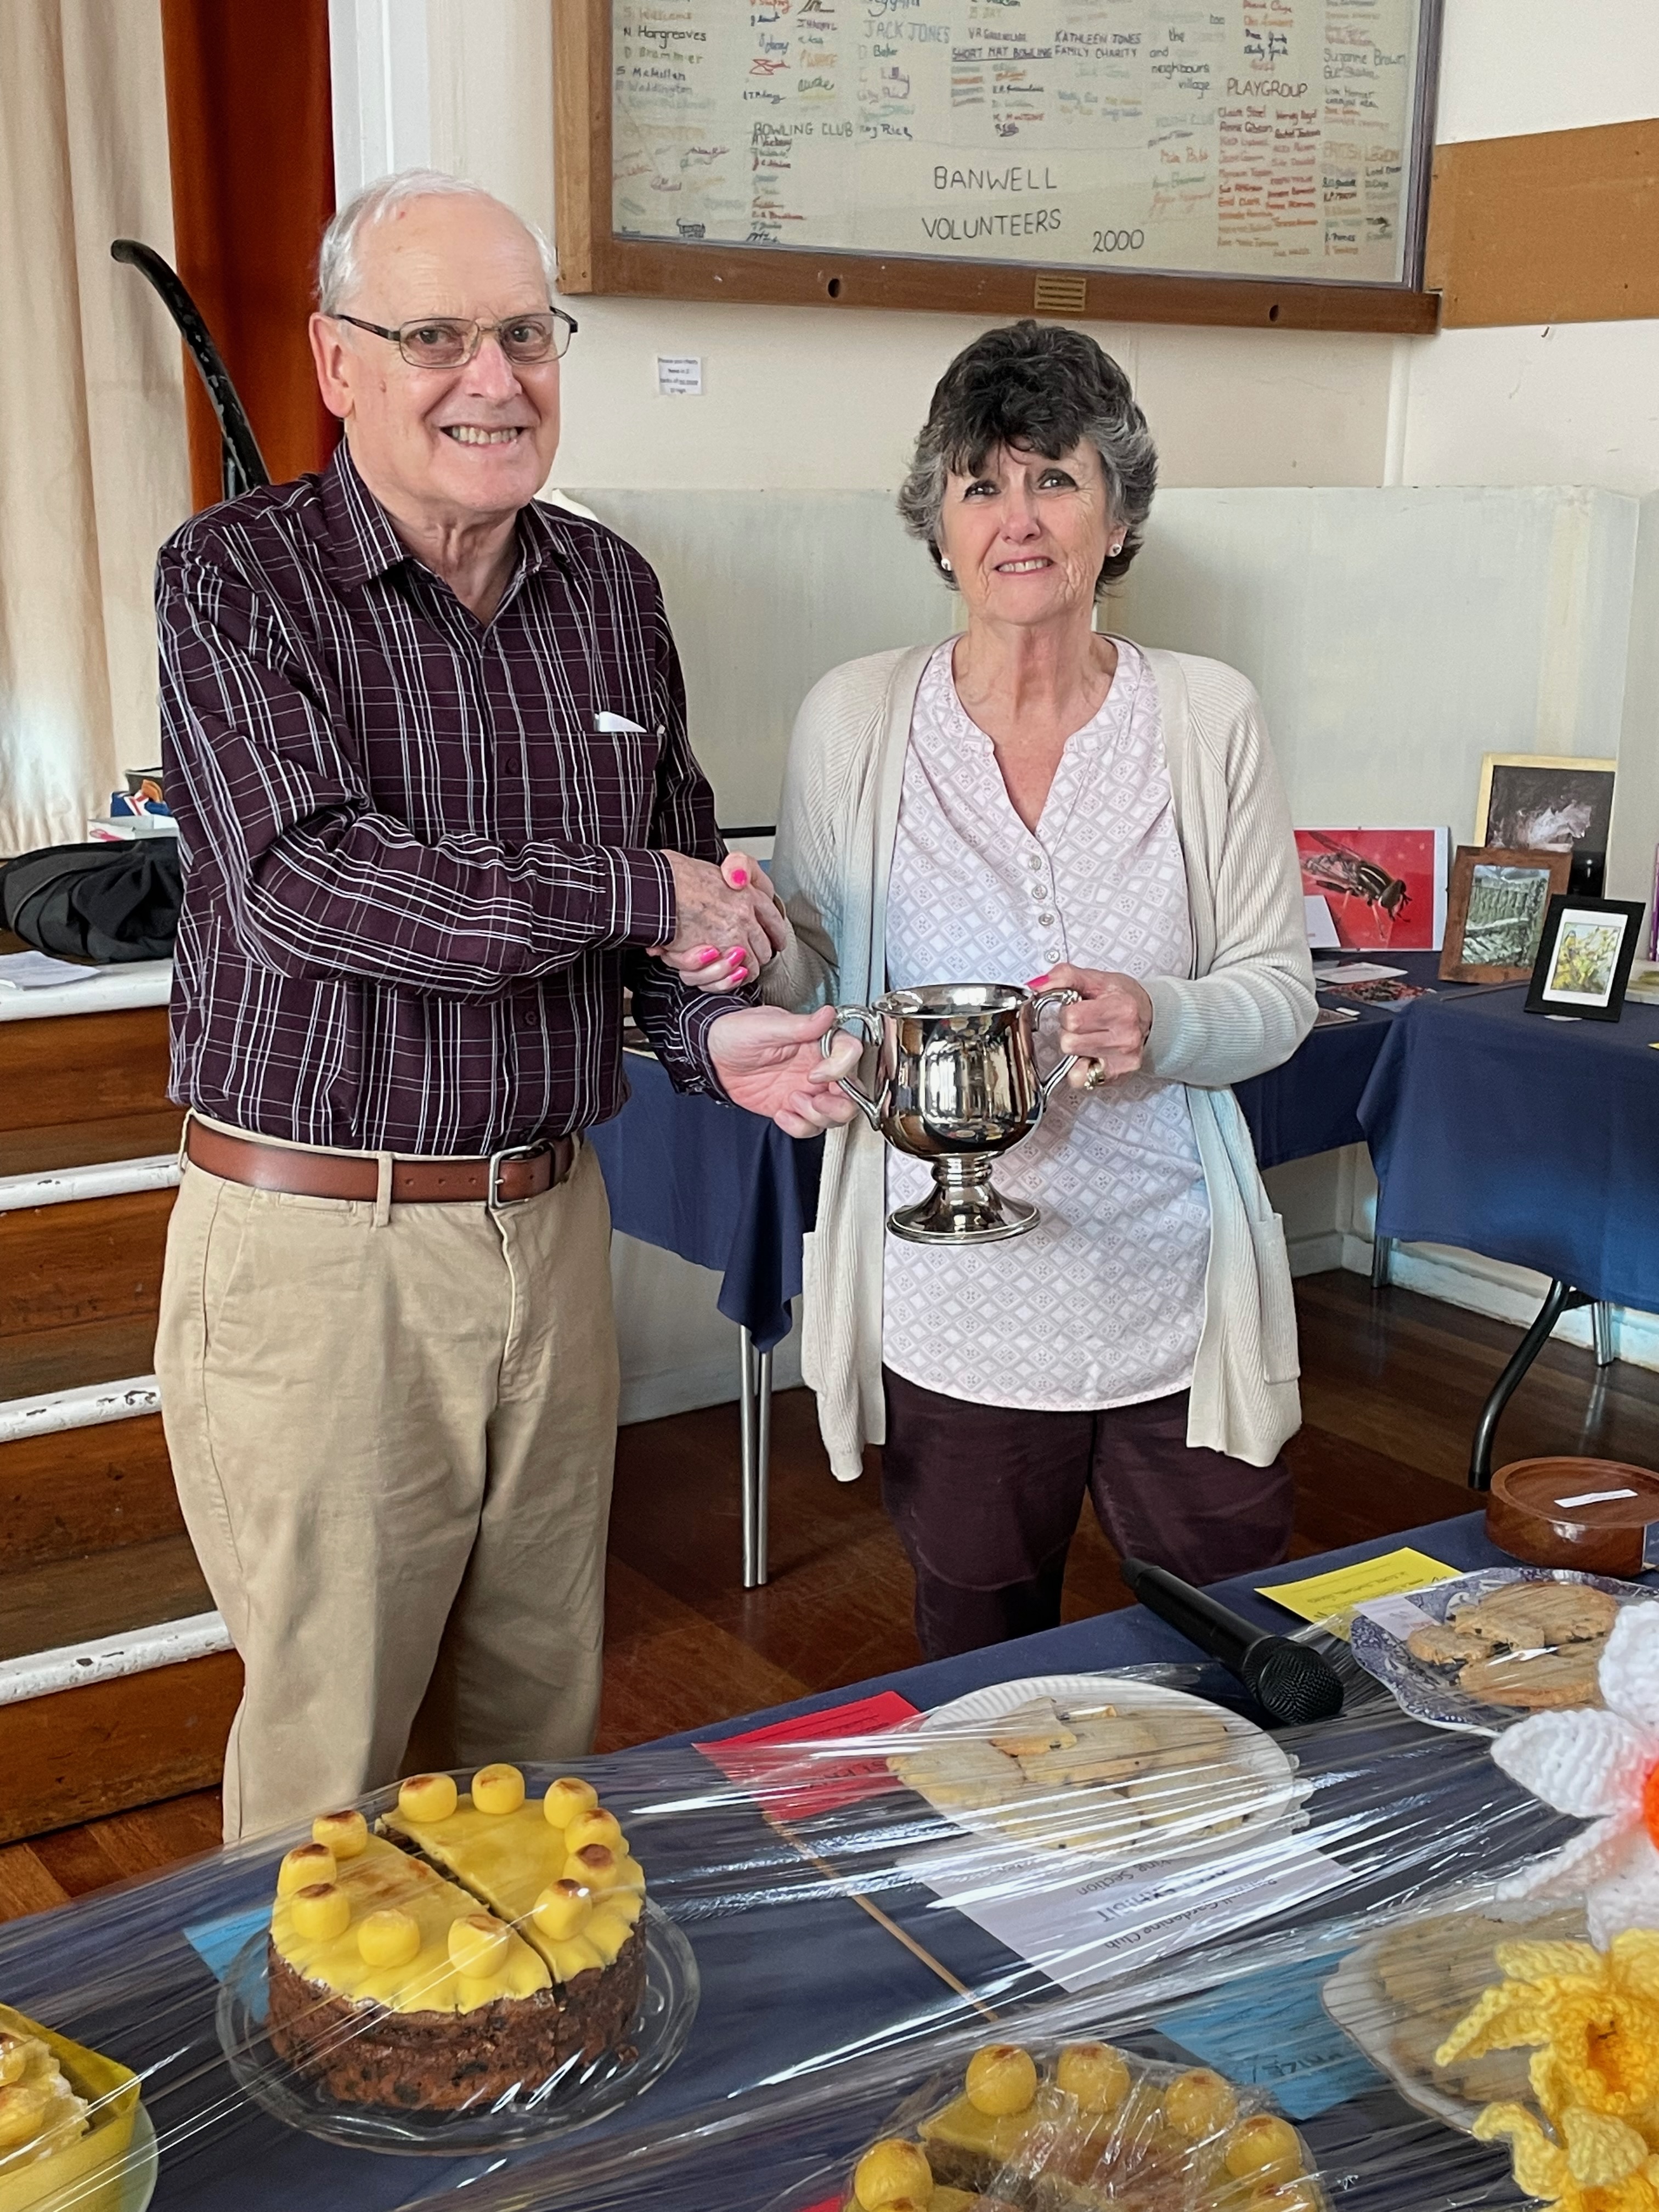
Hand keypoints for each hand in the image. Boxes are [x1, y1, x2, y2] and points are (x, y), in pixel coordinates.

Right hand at [654, 851, 788, 992]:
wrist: (657, 887)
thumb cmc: (677, 876)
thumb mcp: (713, 869)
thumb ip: (730, 876)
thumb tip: (738, 881)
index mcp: (748, 891)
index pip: (774, 920)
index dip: (776, 934)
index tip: (776, 941)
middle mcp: (746, 913)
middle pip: (766, 947)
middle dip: (758, 956)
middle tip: (747, 959)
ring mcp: (735, 933)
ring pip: (752, 965)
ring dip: (742, 970)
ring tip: (730, 969)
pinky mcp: (720, 950)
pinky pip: (734, 975)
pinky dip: (727, 978)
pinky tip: (718, 972)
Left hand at [708, 1004, 863, 1136]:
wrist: (713, 1056)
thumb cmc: (737, 1032)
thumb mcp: (766, 1026)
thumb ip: (800, 1025)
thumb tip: (827, 1015)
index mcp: (818, 1042)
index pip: (851, 1054)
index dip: (840, 1069)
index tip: (815, 1073)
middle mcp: (819, 1067)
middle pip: (853, 1093)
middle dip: (838, 1105)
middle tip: (813, 1101)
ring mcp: (809, 1090)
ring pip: (836, 1115)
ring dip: (816, 1116)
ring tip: (791, 1102)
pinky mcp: (794, 1109)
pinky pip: (810, 1127)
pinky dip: (799, 1127)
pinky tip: (781, 1113)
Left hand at [1032, 964, 1153, 1085]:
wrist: (1152, 1018)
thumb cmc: (1123, 999)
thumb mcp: (1097, 980)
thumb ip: (1065, 977)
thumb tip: (1037, 985)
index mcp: (1121, 1008)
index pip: (1071, 1018)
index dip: (1067, 1013)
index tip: (1076, 1008)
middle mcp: (1125, 1037)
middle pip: (1068, 1041)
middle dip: (1069, 1030)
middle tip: (1084, 1023)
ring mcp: (1122, 1059)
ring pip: (1071, 1058)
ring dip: (1074, 1046)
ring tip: (1089, 1036)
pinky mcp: (1117, 1075)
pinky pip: (1078, 1078)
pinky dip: (1078, 1068)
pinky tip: (1090, 1055)